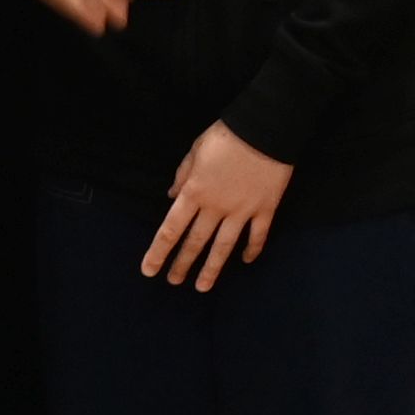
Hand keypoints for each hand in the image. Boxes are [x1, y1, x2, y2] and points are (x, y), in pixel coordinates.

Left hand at [139, 122, 290, 290]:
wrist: (265, 127)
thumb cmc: (227, 135)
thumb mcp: (196, 150)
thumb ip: (183, 175)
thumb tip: (171, 195)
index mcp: (195, 192)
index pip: (172, 229)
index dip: (159, 251)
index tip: (149, 270)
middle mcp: (216, 207)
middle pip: (195, 242)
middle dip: (182, 264)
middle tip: (174, 281)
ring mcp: (242, 211)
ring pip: (224, 247)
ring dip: (212, 268)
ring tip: (203, 287)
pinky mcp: (265, 209)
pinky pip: (258, 235)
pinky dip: (252, 249)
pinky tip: (246, 261)